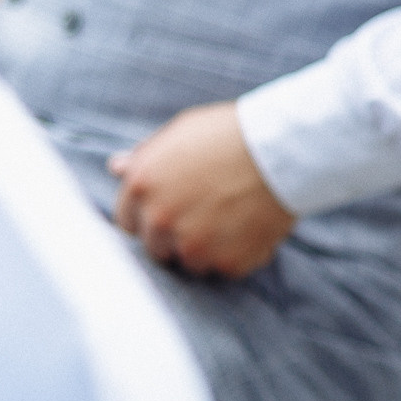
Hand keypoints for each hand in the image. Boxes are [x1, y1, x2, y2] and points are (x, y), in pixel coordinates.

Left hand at [109, 104, 295, 277]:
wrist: (285, 147)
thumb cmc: (232, 133)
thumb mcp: (182, 132)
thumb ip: (146, 157)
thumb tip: (116, 167)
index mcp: (140, 187)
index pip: (128, 223)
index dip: (152, 216)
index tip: (175, 209)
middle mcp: (160, 220)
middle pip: (157, 248)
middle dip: (177, 235)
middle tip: (210, 213)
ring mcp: (193, 245)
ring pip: (192, 262)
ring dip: (210, 248)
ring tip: (235, 217)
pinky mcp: (226, 262)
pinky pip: (228, 268)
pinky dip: (241, 253)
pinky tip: (254, 225)